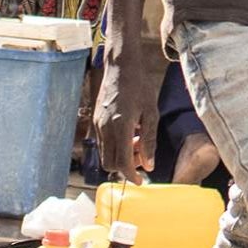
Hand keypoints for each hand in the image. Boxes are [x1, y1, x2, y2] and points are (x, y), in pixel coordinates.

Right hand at [95, 36, 160, 181]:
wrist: (121, 66)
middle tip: (142, 155)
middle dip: (126, 166)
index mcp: (121, 126)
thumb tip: (149, 165)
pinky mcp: (96, 120)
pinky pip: (103, 142)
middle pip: (109, 163)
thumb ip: (149, 141)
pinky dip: (115, 146)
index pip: (122, 162)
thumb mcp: (151, 113)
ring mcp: (98, 124)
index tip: (141, 181)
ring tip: (137, 140)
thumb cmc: (140, 86)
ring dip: (120, 155)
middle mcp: (105, 128)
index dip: (131, 176)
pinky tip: (129, 132)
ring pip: (105, 154)